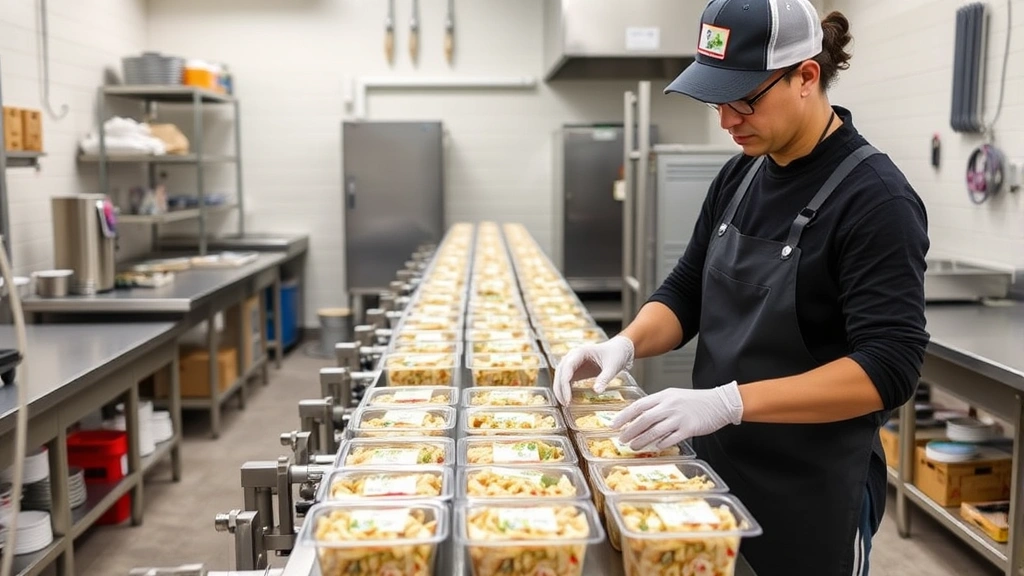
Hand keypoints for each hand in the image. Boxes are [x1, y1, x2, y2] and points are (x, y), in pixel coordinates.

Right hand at [553, 335, 634, 405]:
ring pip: (560, 377)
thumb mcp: (612, 367)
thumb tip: (596, 392)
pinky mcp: (576, 370)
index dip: (564, 384)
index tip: (568, 399)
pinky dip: (565, 390)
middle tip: (565, 404)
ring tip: (565, 404)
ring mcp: (573, 363)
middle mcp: (573, 356)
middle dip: (560, 389)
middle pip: (560, 373)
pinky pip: (567, 380)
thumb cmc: (616, 354)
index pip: (567, 368)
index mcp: (580, 352)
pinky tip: (568, 400)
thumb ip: (604, 378)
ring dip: (560, 390)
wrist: (619, 350)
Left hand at [611, 382, 743, 449]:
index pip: (639, 406)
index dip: (624, 416)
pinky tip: (655, 448)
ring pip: (655, 431)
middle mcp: (669, 405)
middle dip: (630, 431)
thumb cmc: (696, 401)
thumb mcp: (674, 396)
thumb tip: (640, 417)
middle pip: (644, 419)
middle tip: (621, 439)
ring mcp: (679, 417)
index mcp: (664, 396)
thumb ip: (658, 405)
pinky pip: (671, 438)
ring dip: (642, 440)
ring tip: (633, 447)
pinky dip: (661, 444)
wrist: (719, 403)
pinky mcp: (689, 428)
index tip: (614, 424)